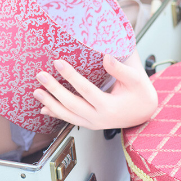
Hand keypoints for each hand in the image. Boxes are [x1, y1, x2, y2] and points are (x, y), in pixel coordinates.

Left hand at [33, 53, 157, 130]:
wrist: (144, 112)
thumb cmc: (140, 92)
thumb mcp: (136, 79)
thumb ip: (120, 69)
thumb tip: (106, 57)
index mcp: (110, 107)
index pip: (86, 91)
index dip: (71, 77)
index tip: (57, 62)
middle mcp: (99, 119)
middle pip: (72, 105)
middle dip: (54, 90)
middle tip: (40, 75)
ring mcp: (93, 123)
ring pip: (68, 116)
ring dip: (50, 104)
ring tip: (36, 92)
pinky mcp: (90, 123)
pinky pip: (70, 119)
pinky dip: (56, 114)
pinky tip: (43, 108)